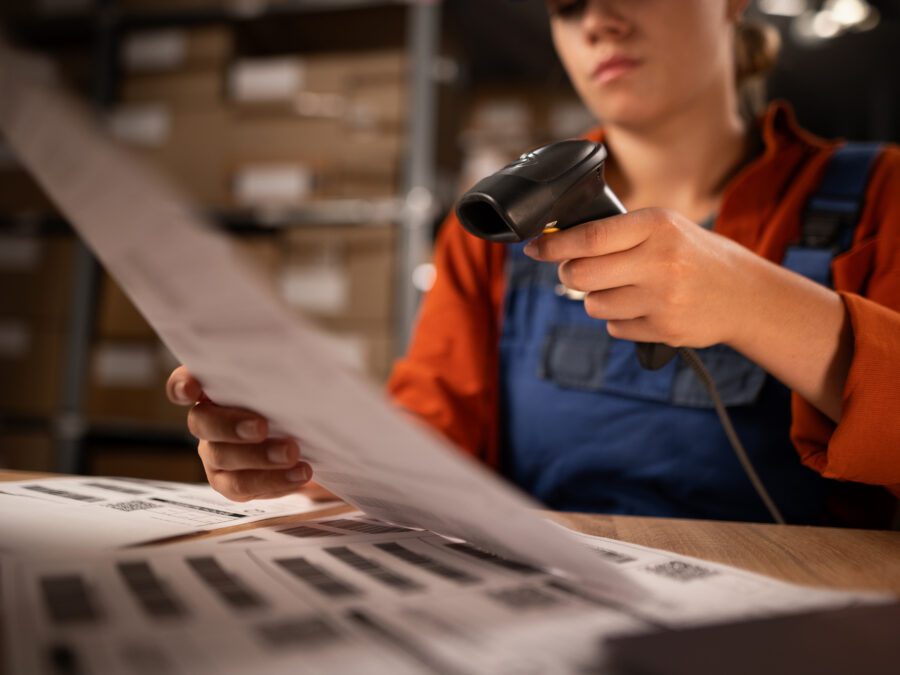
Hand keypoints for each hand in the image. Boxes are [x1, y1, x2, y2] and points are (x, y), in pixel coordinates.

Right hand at [166, 365, 316, 501]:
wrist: (314, 441)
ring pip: (223, 457)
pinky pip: (241, 486)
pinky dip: (272, 481)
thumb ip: (284, 372)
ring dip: (259, 457)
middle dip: (231, 426)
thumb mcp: (293, 382)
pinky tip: (298, 473)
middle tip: (262, 428)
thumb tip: (305, 362)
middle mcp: (208, 420)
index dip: (182, 384)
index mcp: (217, 389)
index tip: (192, 388)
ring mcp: (215, 453)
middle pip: (202, 423)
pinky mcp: (228, 482)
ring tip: (293, 454)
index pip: (184, 382)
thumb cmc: (298, 401)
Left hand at [523, 208, 751, 347]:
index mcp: (657, 226)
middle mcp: (660, 261)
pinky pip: (614, 327)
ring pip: (593, 303)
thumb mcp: (663, 228)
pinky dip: (619, 319)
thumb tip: (557, 243)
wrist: (744, 294)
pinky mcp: (664, 329)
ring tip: (625, 288)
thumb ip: (617, 233)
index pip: (590, 236)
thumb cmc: (693, 255)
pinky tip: (645, 307)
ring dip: (597, 298)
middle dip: (569, 274)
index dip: (554, 244)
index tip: (534, 248)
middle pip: (581, 274)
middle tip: (575, 271)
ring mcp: (663, 299)